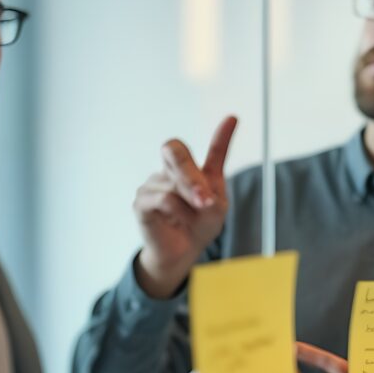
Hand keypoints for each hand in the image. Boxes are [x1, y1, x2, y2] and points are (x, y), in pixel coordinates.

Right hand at [131, 117, 236, 298]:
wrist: (181, 253)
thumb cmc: (199, 225)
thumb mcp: (215, 206)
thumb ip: (212, 190)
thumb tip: (206, 189)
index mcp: (190, 169)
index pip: (206, 148)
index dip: (220, 136)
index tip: (232, 119)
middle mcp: (168, 170)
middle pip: (173, 150)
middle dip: (190, 172)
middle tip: (206, 198)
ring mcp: (152, 184)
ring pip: (174, 184)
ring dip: (190, 206)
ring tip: (191, 220)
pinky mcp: (141, 202)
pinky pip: (163, 199)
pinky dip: (178, 212)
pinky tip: (178, 221)